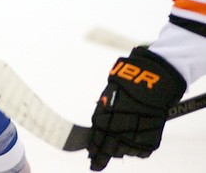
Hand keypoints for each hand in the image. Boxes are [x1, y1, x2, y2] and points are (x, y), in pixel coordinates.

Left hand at [88, 47, 185, 170]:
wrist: (150, 83)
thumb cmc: (124, 87)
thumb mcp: (105, 100)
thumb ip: (101, 119)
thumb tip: (96, 134)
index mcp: (103, 122)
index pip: (96, 145)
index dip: (94, 154)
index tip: (92, 161)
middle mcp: (117, 133)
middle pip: (109, 152)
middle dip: (104, 156)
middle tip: (100, 159)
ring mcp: (134, 138)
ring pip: (125, 153)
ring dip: (122, 148)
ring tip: (125, 135)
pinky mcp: (150, 141)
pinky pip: (140, 152)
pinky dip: (137, 147)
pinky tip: (136, 136)